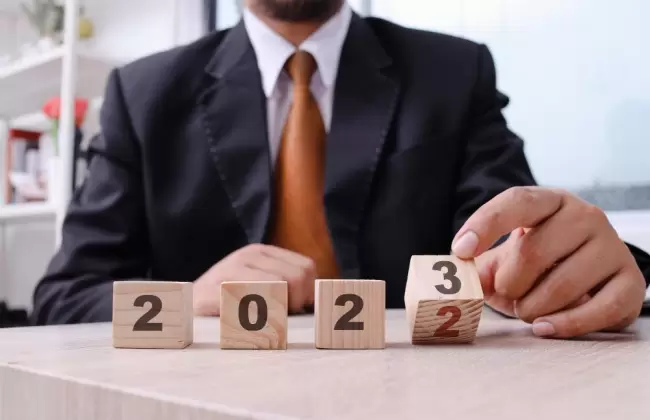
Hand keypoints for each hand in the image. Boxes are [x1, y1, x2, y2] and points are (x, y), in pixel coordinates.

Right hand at [193, 244, 315, 315]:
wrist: (185, 310)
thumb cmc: (228, 305)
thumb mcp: (258, 285)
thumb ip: (287, 286)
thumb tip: (319, 300)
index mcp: (261, 252)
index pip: (306, 268)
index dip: (306, 293)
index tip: (292, 308)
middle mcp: (248, 255)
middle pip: (299, 278)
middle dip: (295, 303)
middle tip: (276, 317)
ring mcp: (232, 270)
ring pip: (282, 289)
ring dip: (278, 313)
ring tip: (259, 319)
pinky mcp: (218, 289)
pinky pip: (256, 303)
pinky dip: (259, 320)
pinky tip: (246, 322)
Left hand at [452, 187, 645, 337]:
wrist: (588, 275)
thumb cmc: (539, 262)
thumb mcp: (506, 258)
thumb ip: (482, 268)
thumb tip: (465, 281)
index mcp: (550, 201)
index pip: (517, 201)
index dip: (485, 225)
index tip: (460, 250)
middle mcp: (585, 216)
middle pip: (534, 251)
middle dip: (510, 282)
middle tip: (506, 293)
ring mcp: (612, 247)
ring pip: (563, 285)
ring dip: (533, 308)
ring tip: (526, 310)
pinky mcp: (630, 281)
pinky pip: (599, 310)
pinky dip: (566, 325)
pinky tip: (544, 327)